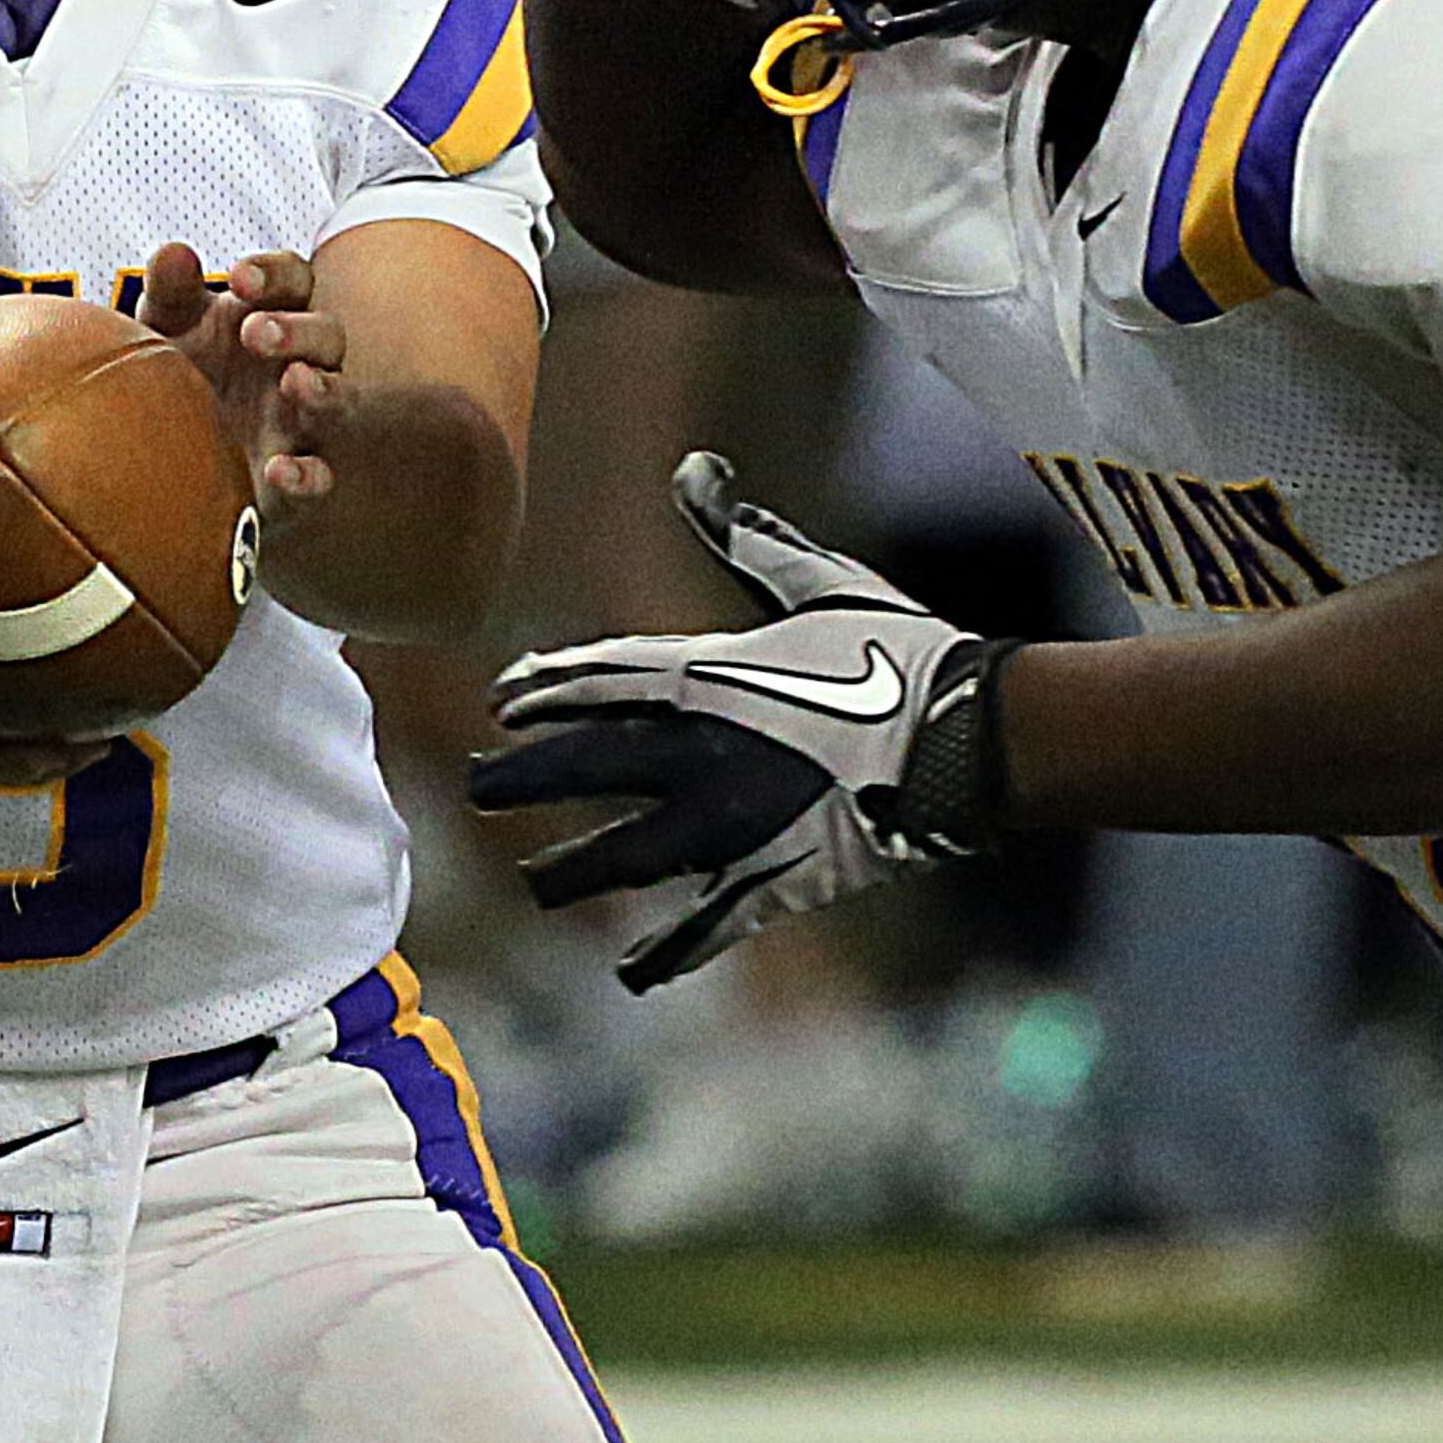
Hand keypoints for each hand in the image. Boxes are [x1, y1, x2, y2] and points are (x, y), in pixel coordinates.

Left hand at [136, 240, 345, 539]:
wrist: (167, 454)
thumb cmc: (180, 371)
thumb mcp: (167, 326)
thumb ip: (171, 290)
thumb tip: (174, 252)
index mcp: (271, 313)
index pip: (292, 280)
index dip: (274, 274)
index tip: (239, 278)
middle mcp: (298, 361)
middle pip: (326, 334)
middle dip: (297, 330)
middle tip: (255, 333)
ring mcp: (302, 418)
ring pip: (337, 398)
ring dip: (323, 389)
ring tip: (295, 381)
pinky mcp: (296, 473)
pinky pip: (321, 474)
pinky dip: (309, 474)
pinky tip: (281, 470)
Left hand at [473, 453, 1007, 988]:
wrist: (966, 740)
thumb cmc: (900, 651)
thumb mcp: (819, 581)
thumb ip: (746, 536)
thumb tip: (694, 469)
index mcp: (704, 677)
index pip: (596, 682)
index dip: (543, 692)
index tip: (500, 702)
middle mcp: (695, 754)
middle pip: (583, 768)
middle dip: (522, 778)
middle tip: (476, 786)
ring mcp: (727, 825)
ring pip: (623, 858)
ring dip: (571, 871)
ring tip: (535, 881)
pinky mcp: (770, 880)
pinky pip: (703, 927)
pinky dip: (666, 952)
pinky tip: (631, 973)